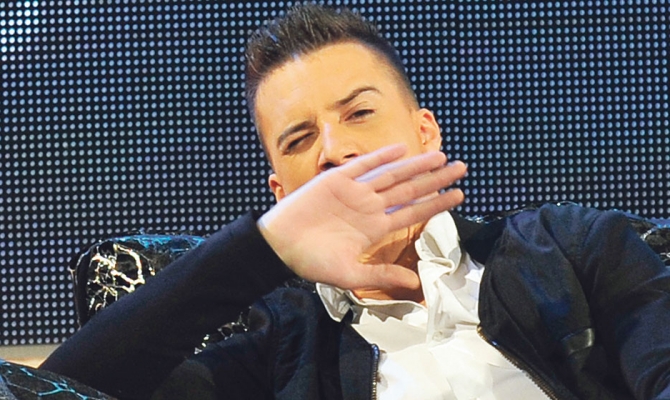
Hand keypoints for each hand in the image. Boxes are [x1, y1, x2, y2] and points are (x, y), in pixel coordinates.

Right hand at [258, 144, 466, 290]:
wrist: (278, 246)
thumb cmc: (310, 262)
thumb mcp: (350, 275)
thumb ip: (382, 274)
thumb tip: (415, 283)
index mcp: (374, 228)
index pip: (413, 212)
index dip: (437, 204)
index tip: (459, 196)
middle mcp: (369, 207)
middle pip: (410, 189)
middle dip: (436, 179)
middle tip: (462, 168)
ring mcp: (354, 192)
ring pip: (392, 175)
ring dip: (416, 165)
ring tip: (441, 157)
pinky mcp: (335, 180)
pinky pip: (362, 166)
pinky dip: (381, 157)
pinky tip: (401, 150)